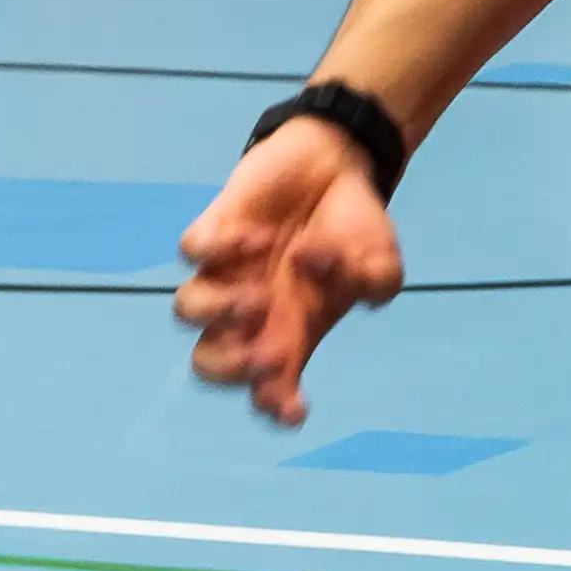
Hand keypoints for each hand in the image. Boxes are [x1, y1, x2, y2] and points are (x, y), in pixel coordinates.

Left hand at [175, 113, 407, 426]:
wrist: (335, 163)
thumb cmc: (353, 225)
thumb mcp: (382, 260)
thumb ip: (377, 281)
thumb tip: (331, 277)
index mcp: (290, 333)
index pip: (268, 388)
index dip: (274, 406)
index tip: (294, 407)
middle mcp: (249, 312)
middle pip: (208, 361)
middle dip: (232, 366)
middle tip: (269, 350)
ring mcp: (226, 271)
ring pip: (187, 309)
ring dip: (221, 310)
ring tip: (261, 290)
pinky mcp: (215, 228)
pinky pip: (192, 250)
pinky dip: (221, 247)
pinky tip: (261, 234)